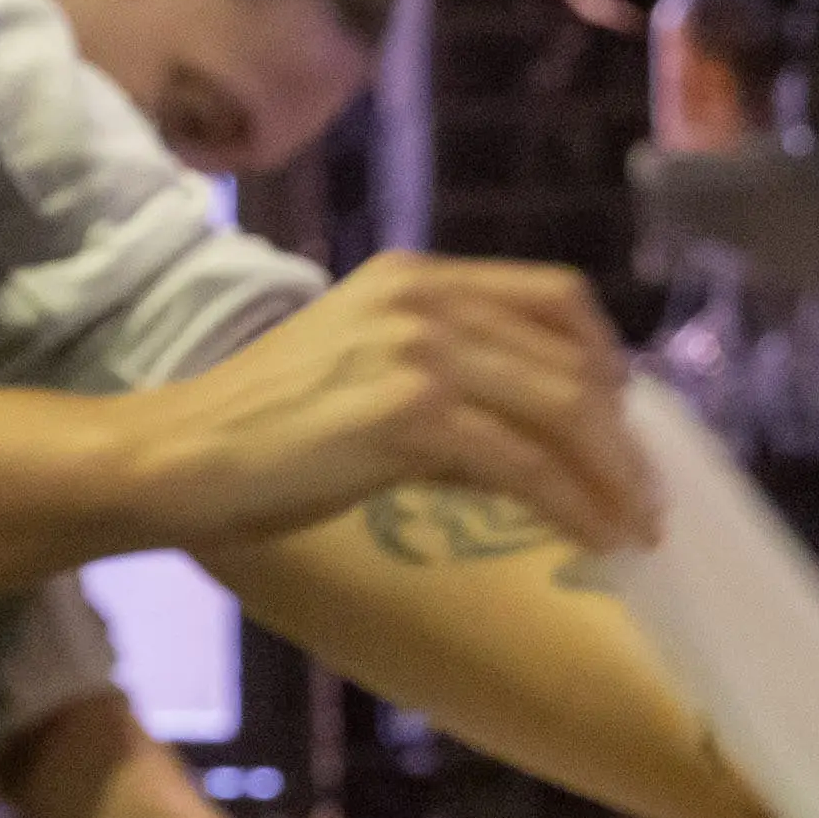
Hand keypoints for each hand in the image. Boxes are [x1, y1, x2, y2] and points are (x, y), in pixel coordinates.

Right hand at [128, 253, 655, 557]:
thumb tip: (537, 442)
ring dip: (615, 477)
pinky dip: (574, 506)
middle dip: (625, 438)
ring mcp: (416, 352)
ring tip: (634, 527)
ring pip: (564, 409)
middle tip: (644, 498)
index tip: (622, 426)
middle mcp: (421, 299)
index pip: (552, 296)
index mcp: (410, 278)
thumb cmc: (254, 432)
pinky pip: (525, 464)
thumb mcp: (358, 376)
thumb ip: (443, 382)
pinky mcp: (408, 415)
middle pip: (573, 358)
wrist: (174, 458)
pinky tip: (593, 539)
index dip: (606, 361)